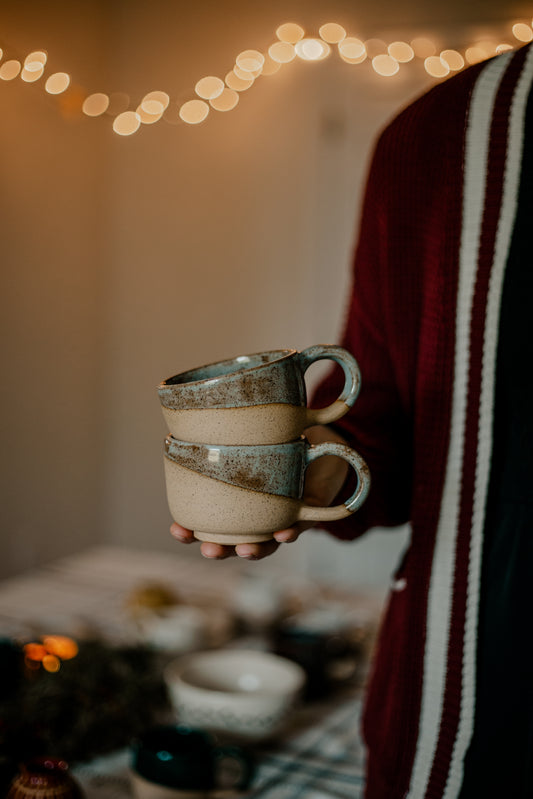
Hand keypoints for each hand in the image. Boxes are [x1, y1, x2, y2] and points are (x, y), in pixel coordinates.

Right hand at [169, 425, 349, 560]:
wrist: (324, 444)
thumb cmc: (279, 442)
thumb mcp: (248, 439)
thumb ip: (225, 437)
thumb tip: (182, 421)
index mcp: (240, 505)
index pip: (211, 527)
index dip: (192, 534)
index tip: (176, 530)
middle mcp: (261, 517)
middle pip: (237, 542)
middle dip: (222, 551)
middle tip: (209, 551)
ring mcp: (286, 516)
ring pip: (269, 543)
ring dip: (256, 550)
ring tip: (245, 550)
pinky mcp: (312, 510)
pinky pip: (302, 524)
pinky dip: (292, 530)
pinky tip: (284, 533)